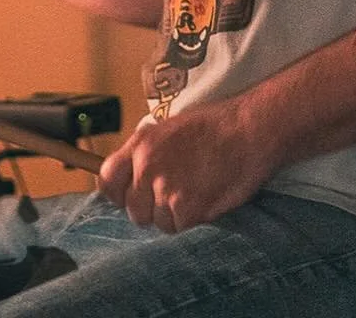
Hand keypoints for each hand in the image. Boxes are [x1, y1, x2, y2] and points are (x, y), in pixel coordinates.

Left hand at [95, 97, 275, 232]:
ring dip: (174, 217)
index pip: (107, 181)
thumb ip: (145, 153)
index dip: (117, 194)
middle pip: (133, 210)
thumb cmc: (213, 126)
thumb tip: (131, 178)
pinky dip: (193, 222)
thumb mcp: (167, 129)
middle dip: (151, 209)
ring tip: (195, 194)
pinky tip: (205, 201)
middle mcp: (147, 167)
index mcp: (140, 145)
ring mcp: (166, 189)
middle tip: (174, 197)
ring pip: (158, 223)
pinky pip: (180, 229)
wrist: (247, 130)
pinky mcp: (188, 209)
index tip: (128, 197)